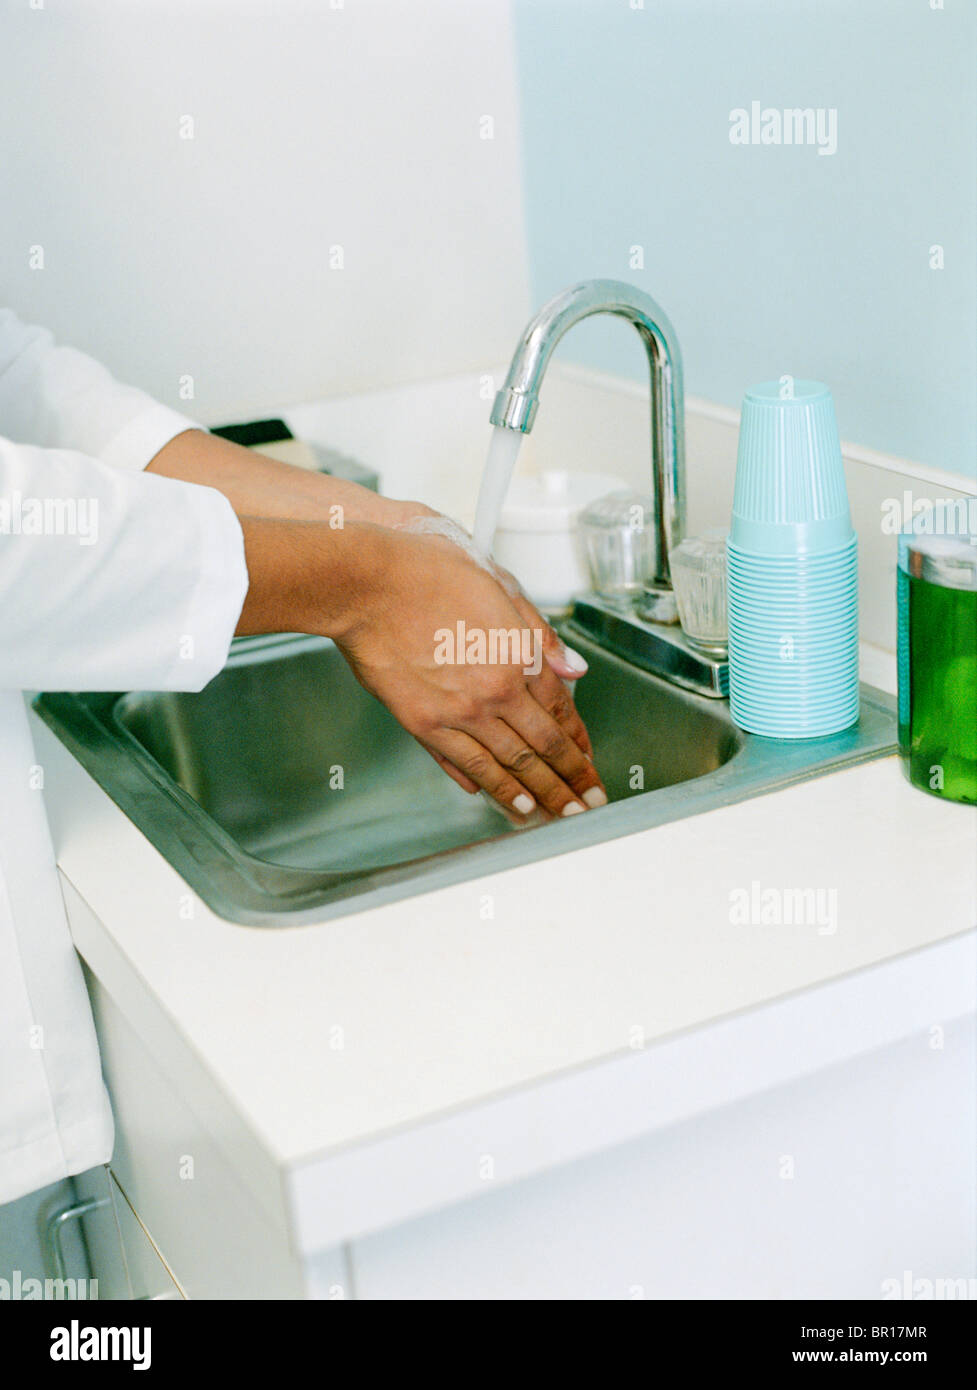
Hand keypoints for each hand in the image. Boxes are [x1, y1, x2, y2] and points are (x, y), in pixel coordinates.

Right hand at [334, 527, 605, 819]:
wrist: (368, 583)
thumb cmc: (428, 572)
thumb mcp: (501, 586)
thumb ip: (540, 634)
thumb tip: (574, 668)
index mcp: (520, 656)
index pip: (562, 711)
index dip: (579, 742)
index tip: (589, 761)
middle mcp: (495, 692)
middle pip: (542, 748)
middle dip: (569, 782)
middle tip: (586, 805)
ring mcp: (458, 712)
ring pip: (505, 765)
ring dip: (532, 795)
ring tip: (549, 816)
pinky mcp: (421, 722)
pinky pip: (459, 761)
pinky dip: (481, 783)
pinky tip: (492, 795)